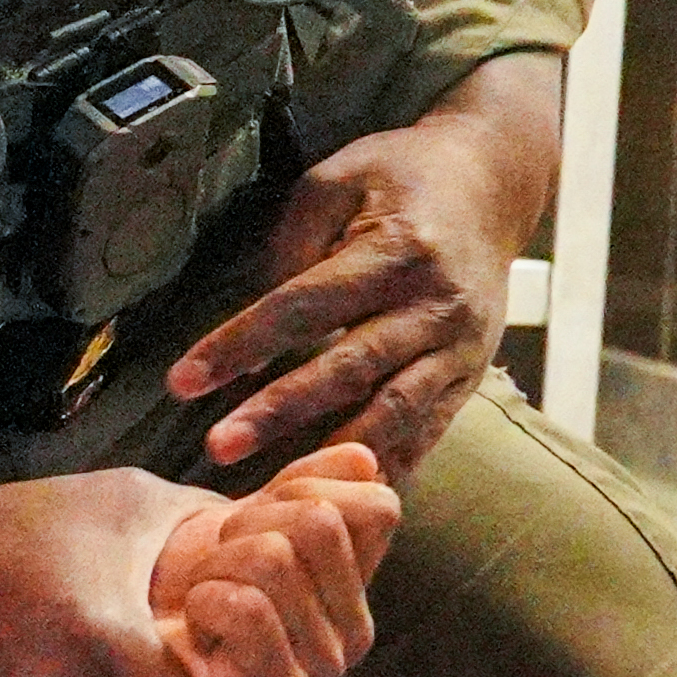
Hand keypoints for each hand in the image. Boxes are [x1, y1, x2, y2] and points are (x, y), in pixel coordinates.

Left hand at [150, 443, 397, 676]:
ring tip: (205, 597)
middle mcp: (357, 631)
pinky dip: (205, 603)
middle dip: (244, 525)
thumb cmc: (202, 576)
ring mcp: (325, 669)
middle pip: (319, 522)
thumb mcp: (256, 518)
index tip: (259, 516)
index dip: (303, 488)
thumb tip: (363, 459)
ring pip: (275, 559)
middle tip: (219, 564)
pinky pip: (249, 609)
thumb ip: (310, 485)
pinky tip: (201, 628)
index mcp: (360, 584)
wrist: (141, 642)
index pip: (379, 507)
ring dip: (215, 567)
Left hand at [168, 58, 562, 479]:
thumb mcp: (339, 178)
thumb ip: (294, 242)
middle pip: (348, 368)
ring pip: (392, 413)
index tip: (182, 382)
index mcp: (397, 251)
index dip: (241, 344)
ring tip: (274, 491)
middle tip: (217, 447)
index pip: (304, 306)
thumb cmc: (400, 176)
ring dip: (329, 453)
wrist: (494, 185)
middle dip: (279, 412)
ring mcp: (459, 347)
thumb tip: (258, 315)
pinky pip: (426, 433)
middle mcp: (435, 305)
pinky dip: (385, 468)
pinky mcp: (469, 376)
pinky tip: (342, 500)